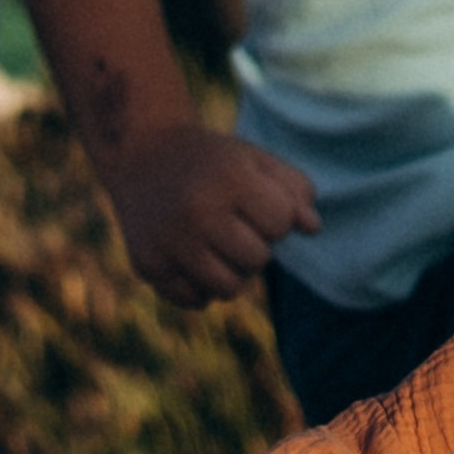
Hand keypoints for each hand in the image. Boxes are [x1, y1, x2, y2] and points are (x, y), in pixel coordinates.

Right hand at [106, 124, 320, 306]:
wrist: (140, 152)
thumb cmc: (212, 160)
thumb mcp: (255, 159)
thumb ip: (294, 189)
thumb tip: (312, 229)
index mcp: (229, 179)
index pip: (281, 223)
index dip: (276, 215)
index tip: (256, 199)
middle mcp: (196, 212)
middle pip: (257, 259)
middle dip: (256, 244)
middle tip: (234, 223)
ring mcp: (168, 242)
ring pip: (227, 289)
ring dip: (232, 271)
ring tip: (218, 244)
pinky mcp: (147, 265)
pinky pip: (195, 301)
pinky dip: (201, 286)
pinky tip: (191, 257)